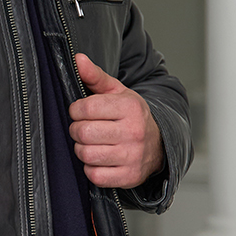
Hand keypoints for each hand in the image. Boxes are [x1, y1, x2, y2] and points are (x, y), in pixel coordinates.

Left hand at [69, 52, 163, 188]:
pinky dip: (91, 169)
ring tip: (92, 143)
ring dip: (82, 149)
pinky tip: (100, 159)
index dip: (75, 110)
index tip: (80, 112)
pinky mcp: (128, 176)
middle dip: (77, 130)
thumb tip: (78, 59)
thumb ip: (95, 76)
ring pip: (86, 154)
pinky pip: (94, 175)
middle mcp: (133, 132)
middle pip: (83, 132)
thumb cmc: (131, 116)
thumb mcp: (117, 92)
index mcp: (130, 107)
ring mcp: (132, 156)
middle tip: (84, 128)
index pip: (85, 108)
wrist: (159, 144)